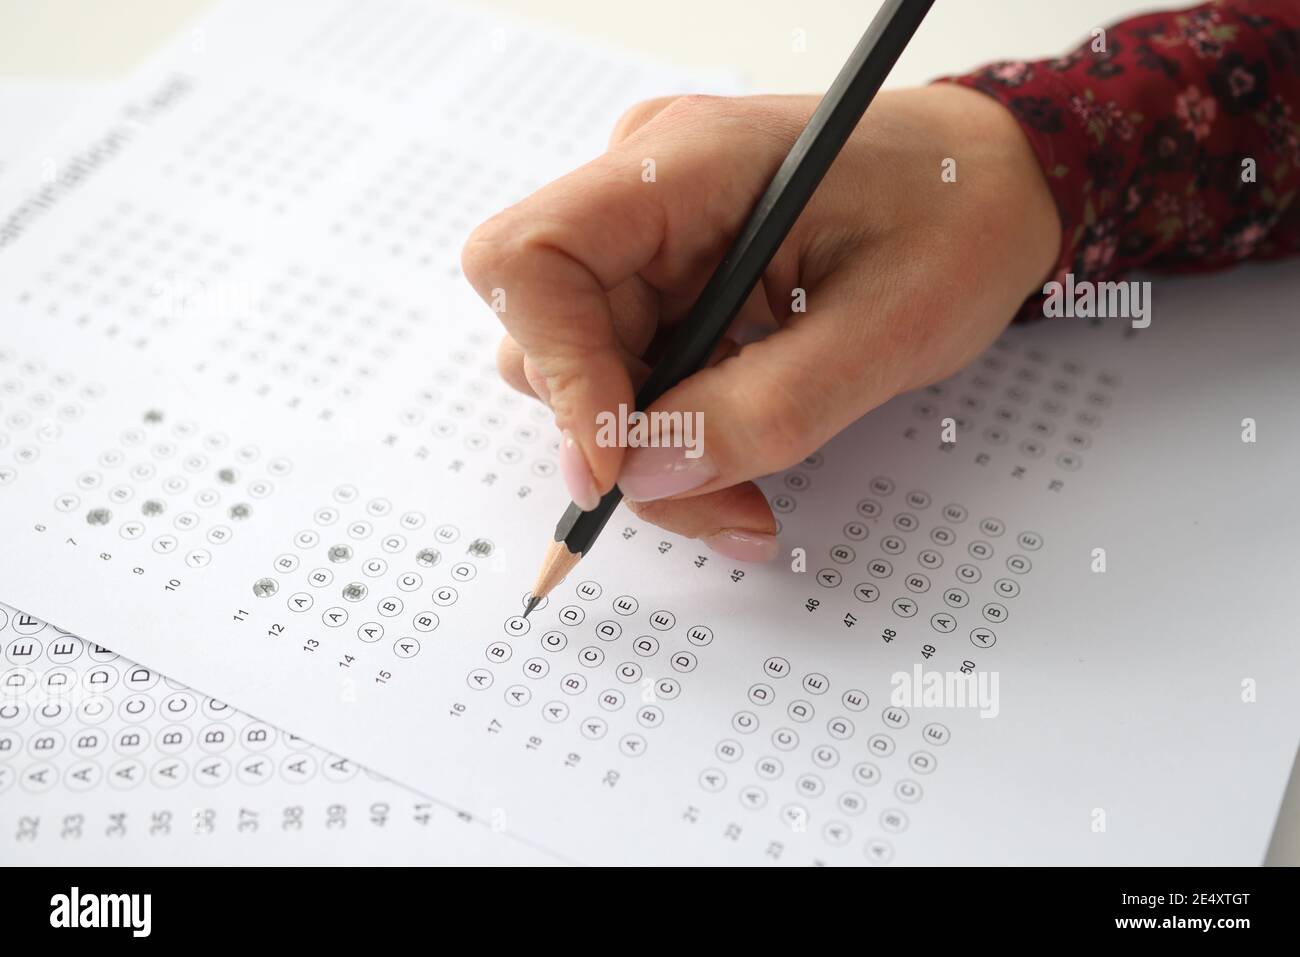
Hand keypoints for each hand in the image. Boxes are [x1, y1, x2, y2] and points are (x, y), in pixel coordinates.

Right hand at [461, 84, 1059, 561]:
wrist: (989, 185)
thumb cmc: (957, 222)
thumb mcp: (886, 332)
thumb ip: (766, 410)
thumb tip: (645, 474)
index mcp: (686, 165)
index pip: (531, 258)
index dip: (556, 367)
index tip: (619, 459)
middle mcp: (643, 190)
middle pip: (548, 336)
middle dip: (620, 443)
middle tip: (722, 505)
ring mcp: (649, 236)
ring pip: (583, 373)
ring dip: (651, 454)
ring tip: (746, 495)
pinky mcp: (665, 278)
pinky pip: (629, 375)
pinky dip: (673, 437)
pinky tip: (738, 462)